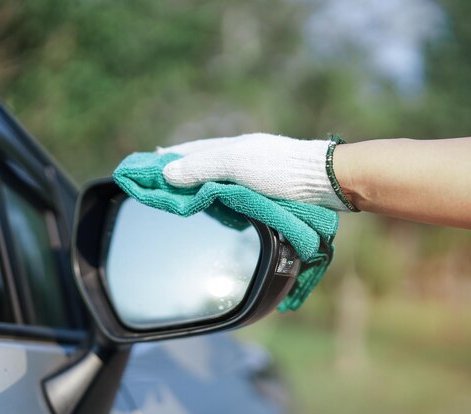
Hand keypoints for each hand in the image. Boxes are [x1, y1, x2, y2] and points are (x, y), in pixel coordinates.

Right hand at [157, 133, 349, 210]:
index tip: (147, 165)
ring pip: (218, 182)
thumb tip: (166, 172)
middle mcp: (239, 159)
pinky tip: (219, 208)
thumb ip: (201, 167)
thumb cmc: (279, 170)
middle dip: (182, 176)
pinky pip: (234, 197)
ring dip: (201, 190)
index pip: (188, 152)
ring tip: (184, 200)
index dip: (167, 159)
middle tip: (162, 188)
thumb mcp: (234, 164)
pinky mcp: (266, 192)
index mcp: (229, 147)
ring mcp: (254, 175)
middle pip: (201, 167)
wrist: (323, 181)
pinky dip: (221, 202)